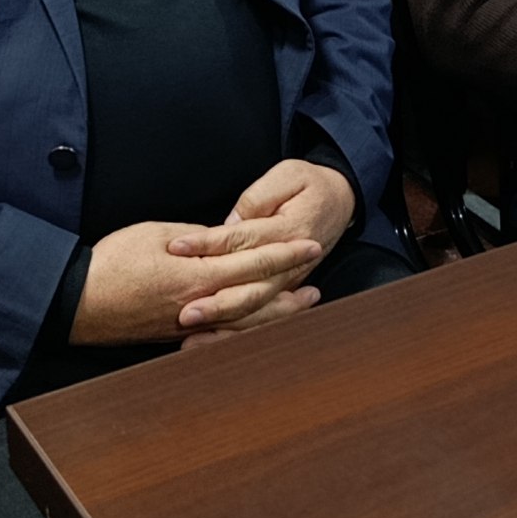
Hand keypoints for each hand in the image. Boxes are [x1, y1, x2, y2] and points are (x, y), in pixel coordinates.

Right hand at [68, 214, 323, 347]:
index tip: (310, 245)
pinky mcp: (177, 335)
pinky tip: (256, 323)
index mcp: (197, 276)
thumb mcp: (156, 235)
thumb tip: (223, 239)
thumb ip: (196, 239)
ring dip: (276, 313)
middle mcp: (199, 305)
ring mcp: (189, 325)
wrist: (76, 301)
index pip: (253, 263)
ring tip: (299, 304)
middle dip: (289, 287)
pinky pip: (223, 333)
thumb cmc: (111, 262)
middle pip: (257, 298)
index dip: (285, 254)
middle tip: (316, 281)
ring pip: (244, 322)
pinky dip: (247, 328)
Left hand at [170, 157, 354, 327]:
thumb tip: (230, 223)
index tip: (175, 247)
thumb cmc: (311, 184)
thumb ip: (259, 198)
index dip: (206, 244)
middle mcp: (289, 265)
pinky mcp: (281, 290)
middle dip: (214, 304)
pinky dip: (234, 333)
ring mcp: (286, 282)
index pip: (240, 240)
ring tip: (191, 338)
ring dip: (223, 326)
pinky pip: (259, 318)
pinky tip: (207, 342)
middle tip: (182, 313)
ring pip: (254, 311)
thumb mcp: (289, 175)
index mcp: (289, 231)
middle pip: (248, 289)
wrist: (340, 202)